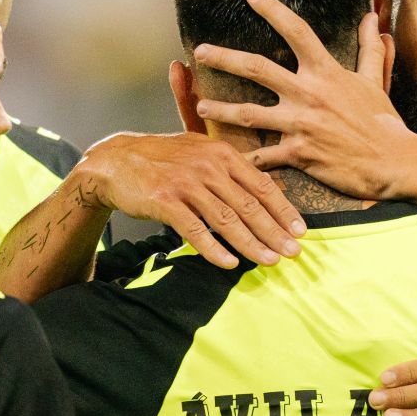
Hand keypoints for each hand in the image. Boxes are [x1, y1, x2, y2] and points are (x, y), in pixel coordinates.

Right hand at [76, 130, 302, 268]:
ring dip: (251, 244)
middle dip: (274, 232)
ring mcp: (187, 184)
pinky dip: (214, 249)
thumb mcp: (200, 151)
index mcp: (222, 154)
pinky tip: (229, 264)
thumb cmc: (164, 159)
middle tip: (293, 253)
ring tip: (269, 261)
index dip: (284, 210)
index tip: (300, 231)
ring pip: (227, 220)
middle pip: (249, 205)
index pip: (262, 185)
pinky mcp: (165, 202)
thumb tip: (265, 188)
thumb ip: (231, 167)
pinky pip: (195, 230)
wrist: (116, 161)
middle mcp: (208, 166)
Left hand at [191, 0, 416, 199]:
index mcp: (325, 72)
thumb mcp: (374, 81)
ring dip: (221, 109)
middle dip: (224, 58)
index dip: (273, 10)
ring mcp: (301, 125)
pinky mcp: (298, 154)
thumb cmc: (383, 121)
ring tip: (200, 105)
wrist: (392, 161)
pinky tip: (225, 159)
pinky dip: (244, 158)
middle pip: (258, 68)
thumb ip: (370, 48)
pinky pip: (263, 156)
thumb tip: (372, 17)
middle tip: (200, 52)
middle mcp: (308, 94)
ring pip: (250, 113)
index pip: (296, 31)